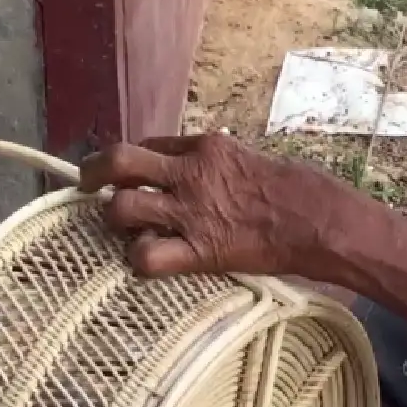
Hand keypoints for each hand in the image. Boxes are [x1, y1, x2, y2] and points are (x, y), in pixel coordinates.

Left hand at [78, 134, 344, 277]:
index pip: (148, 146)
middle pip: (118, 161)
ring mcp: (191, 211)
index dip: (132, 162)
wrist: (319, 219)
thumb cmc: (296, 189)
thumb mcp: (248, 158)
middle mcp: (189, 173)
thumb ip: (215, 164)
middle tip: (87, 186)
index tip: (129, 175)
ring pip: (121, 208)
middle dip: (92, 173)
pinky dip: (138, 260)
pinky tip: (147, 260)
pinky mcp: (199, 250)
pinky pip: (147, 257)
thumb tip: (195, 172)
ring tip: (121, 230)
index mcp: (205, 146)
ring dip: (113, 220)